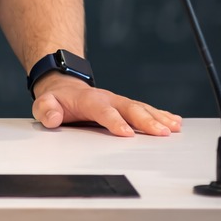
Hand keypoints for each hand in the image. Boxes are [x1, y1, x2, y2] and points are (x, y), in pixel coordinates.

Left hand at [31, 73, 181, 136]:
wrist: (64, 86)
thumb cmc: (57, 99)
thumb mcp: (44, 103)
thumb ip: (46, 110)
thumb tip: (52, 117)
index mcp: (89, 99)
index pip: (103, 110)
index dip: (114, 121)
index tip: (126, 133)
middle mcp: (108, 98)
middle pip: (129, 108)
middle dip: (146, 120)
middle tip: (161, 132)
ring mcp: (118, 101)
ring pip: (141, 108)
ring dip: (158, 118)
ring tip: (174, 128)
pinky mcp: (125, 106)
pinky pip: (145, 109)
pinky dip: (161, 114)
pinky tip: (175, 122)